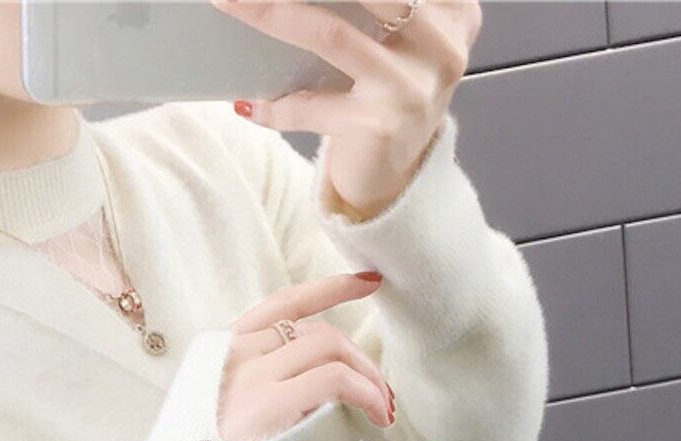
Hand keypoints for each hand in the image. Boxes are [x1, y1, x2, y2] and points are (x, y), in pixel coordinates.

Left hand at [207, 0, 481, 219]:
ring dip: (270, 13)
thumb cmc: (387, 100)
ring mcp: (412, 86)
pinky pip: (312, 104)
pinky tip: (250, 104)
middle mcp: (442, 42)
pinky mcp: (380, 126)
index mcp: (453, 8)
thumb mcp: (398, 39)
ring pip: (329, 33)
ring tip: (228, 1)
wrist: (398, 183)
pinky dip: (276, 105)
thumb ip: (374, 4)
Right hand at [217, 272, 394, 440]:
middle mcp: (234, 352)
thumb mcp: (227, 412)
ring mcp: (248, 374)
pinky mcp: (266, 402)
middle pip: (316, 330)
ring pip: (329, 346)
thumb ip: (263, 386)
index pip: (283, 304)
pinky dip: (365, 392)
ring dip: (367, 376)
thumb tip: (319, 385)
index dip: (330, 288)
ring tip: (382, 408)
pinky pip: (333, 379)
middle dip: (358, 358)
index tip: (368, 280)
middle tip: (381, 392)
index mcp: (222, 350)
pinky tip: (377, 414)